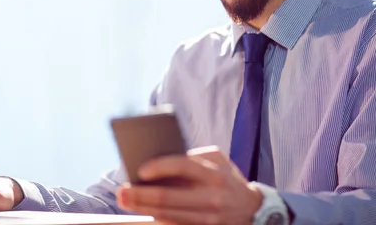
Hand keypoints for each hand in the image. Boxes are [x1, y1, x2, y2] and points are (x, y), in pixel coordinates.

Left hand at [117, 146, 262, 224]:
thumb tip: (158, 158)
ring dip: (144, 209)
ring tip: (125, 201)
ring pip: (169, 216)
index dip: (160, 167)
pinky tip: (143, 213)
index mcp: (214, 174)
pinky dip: (157, 220)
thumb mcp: (216, 159)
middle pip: (169, 197)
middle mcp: (212, 197)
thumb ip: (192, 156)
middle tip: (122, 191)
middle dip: (141, 195)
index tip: (140, 170)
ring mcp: (209, 219)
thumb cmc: (226, 178)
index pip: (183, 166)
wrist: (253, 209)